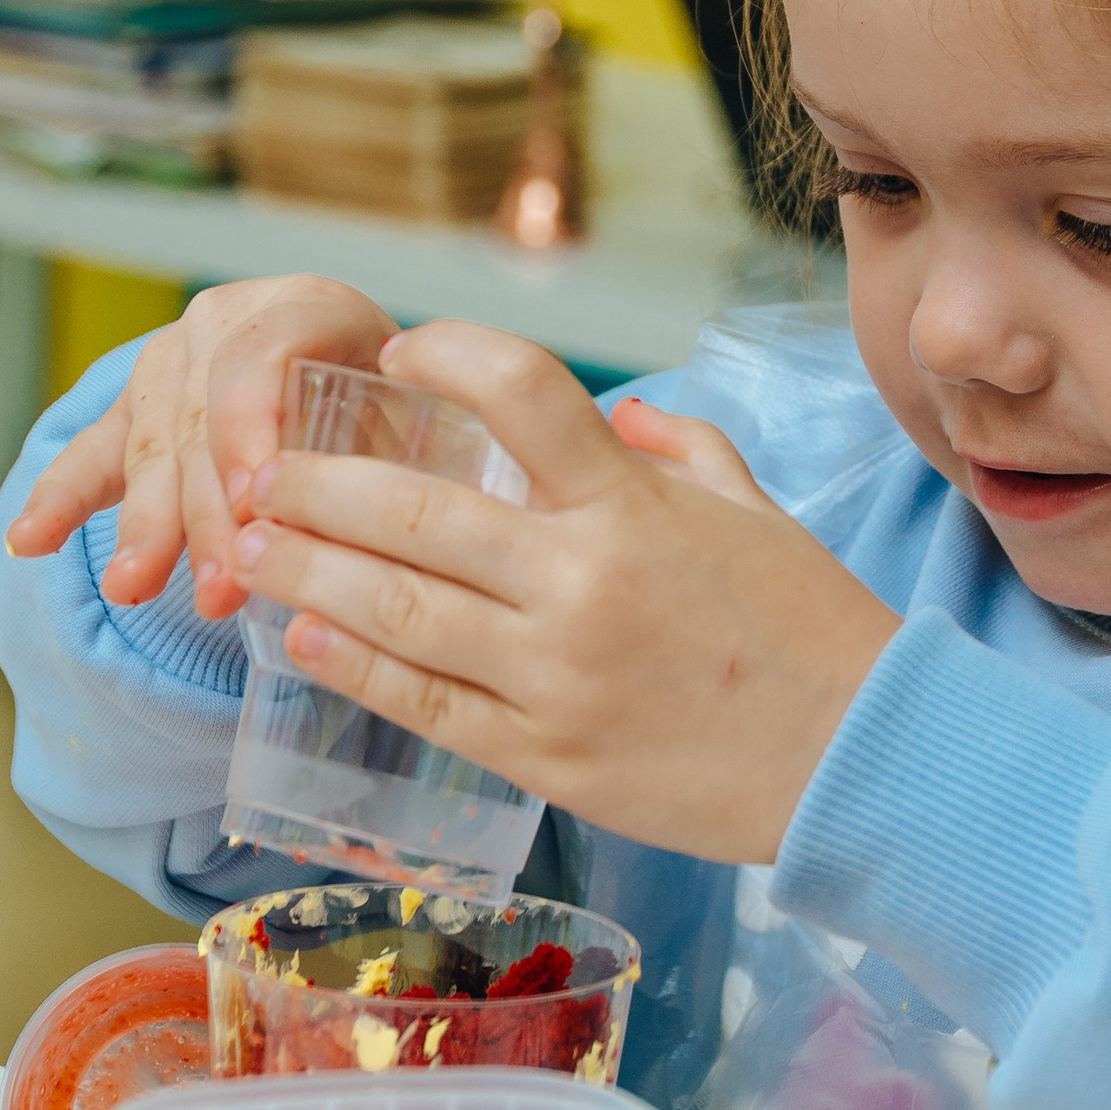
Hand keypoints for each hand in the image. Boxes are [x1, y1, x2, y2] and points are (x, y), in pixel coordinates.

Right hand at [2, 276, 394, 616]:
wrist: (363, 392)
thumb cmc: (404, 420)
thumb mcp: (419, 425)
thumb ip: (387, 462)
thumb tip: (356, 533)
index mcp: (309, 306)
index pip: (262, 358)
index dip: (251, 429)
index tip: (255, 506)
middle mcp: (229, 321)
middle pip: (200, 415)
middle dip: (205, 511)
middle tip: (217, 588)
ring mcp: (172, 361)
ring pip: (149, 444)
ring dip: (144, 524)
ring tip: (136, 586)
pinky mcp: (133, 408)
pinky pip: (92, 454)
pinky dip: (61, 500)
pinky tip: (29, 541)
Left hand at [225, 322, 902, 863]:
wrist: (861, 761)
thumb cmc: (812, 629)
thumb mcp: (757, 512)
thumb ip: (682, 451)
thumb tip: (619, 415)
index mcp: (636, 508)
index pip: (523, 393)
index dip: (449, 357)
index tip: (398, 349)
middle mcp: (585, 585)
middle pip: (415, 516)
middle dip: (316, 488)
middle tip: (258, 472)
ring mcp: (558, 678)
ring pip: (398, 612)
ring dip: (306, 573)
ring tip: (249, 547)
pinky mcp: (547, 758)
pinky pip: (426, 704)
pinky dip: (355, 665)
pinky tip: (306, 636)